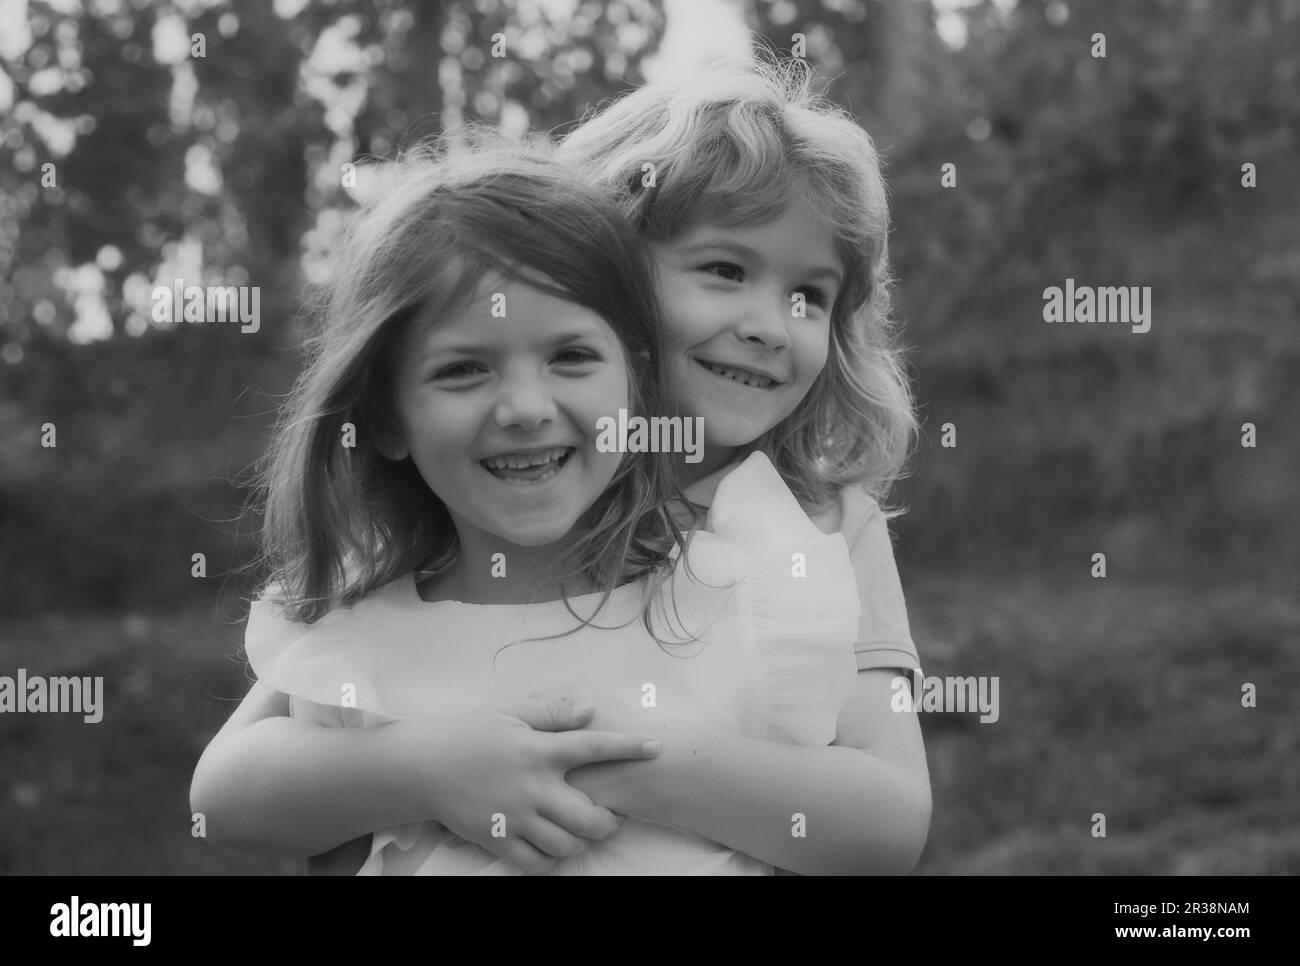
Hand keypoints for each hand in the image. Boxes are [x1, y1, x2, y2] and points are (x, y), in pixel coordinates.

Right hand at [397, 692, 660, 873]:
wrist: (423, 766)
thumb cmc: (472, 733)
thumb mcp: (511, 712)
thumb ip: (552, 710)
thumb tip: (591, 710)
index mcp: (538, 750)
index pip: (594, 747)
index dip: (629, 747)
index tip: (656, 748)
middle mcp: (532, 787)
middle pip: (589, 816)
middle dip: (610, 821)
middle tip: (611, 815)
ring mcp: (515, 817)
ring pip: (567, 844)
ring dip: (582, 840)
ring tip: (581, 830)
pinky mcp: (498, 840)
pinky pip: (536, 863)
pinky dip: (551, 859)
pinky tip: (553, 846)